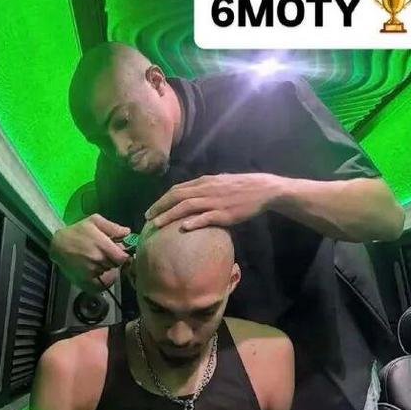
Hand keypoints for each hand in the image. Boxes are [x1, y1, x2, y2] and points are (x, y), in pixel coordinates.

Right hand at [49, 215, 130, 292]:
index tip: (119, 251)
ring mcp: (92, 271)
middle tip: (106, 253)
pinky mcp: (85, 279)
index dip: (123, 255)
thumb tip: (127, 232)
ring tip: (97, 258)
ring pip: (107, 272)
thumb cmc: (77, 231)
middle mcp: (98, 260)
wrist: (58, 245)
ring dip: (106, 267)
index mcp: (102, 246)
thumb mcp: (94, 221)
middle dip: (114, 259)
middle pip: (116, 265)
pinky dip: (100, 277)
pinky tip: (96, 269)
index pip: (122, 258)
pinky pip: (100, 282)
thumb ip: (112, 227)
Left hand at [144, 173, 281, 228]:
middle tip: (147, 218)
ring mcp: (215, 201)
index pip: (177, 189)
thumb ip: (205, 188)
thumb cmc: (241, 188)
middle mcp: (206, 189)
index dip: (161, 200)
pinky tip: (183, 228)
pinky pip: (206, 217)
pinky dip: (194, 221)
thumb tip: (191, 194)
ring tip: (157, 224)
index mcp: (204, 182)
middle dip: (159, 207)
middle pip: (176, 196)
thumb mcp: (220, 182)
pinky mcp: (225, 213)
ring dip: (169, 215)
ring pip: (186, 206)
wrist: (263, 189)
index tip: (151, 210)